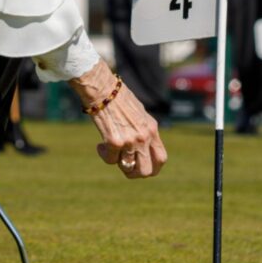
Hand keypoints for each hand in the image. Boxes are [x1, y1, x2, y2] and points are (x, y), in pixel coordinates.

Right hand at [70, 61, 166, 179]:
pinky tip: (100, 144)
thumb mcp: (139, 114)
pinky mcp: (114, 141)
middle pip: (146, 171)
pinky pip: (110, 160)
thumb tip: (141, 150)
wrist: (103, 88)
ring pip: (127, 168)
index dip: (153, 168)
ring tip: (111, 151)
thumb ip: (143, 131)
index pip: (161, 158)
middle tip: (123, 165)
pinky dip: (103, 154)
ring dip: (117, 163)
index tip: (141, 167)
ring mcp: (130, 140)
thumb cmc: (119, 98)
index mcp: (152, 129)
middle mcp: (144, 137)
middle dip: (134, 173)